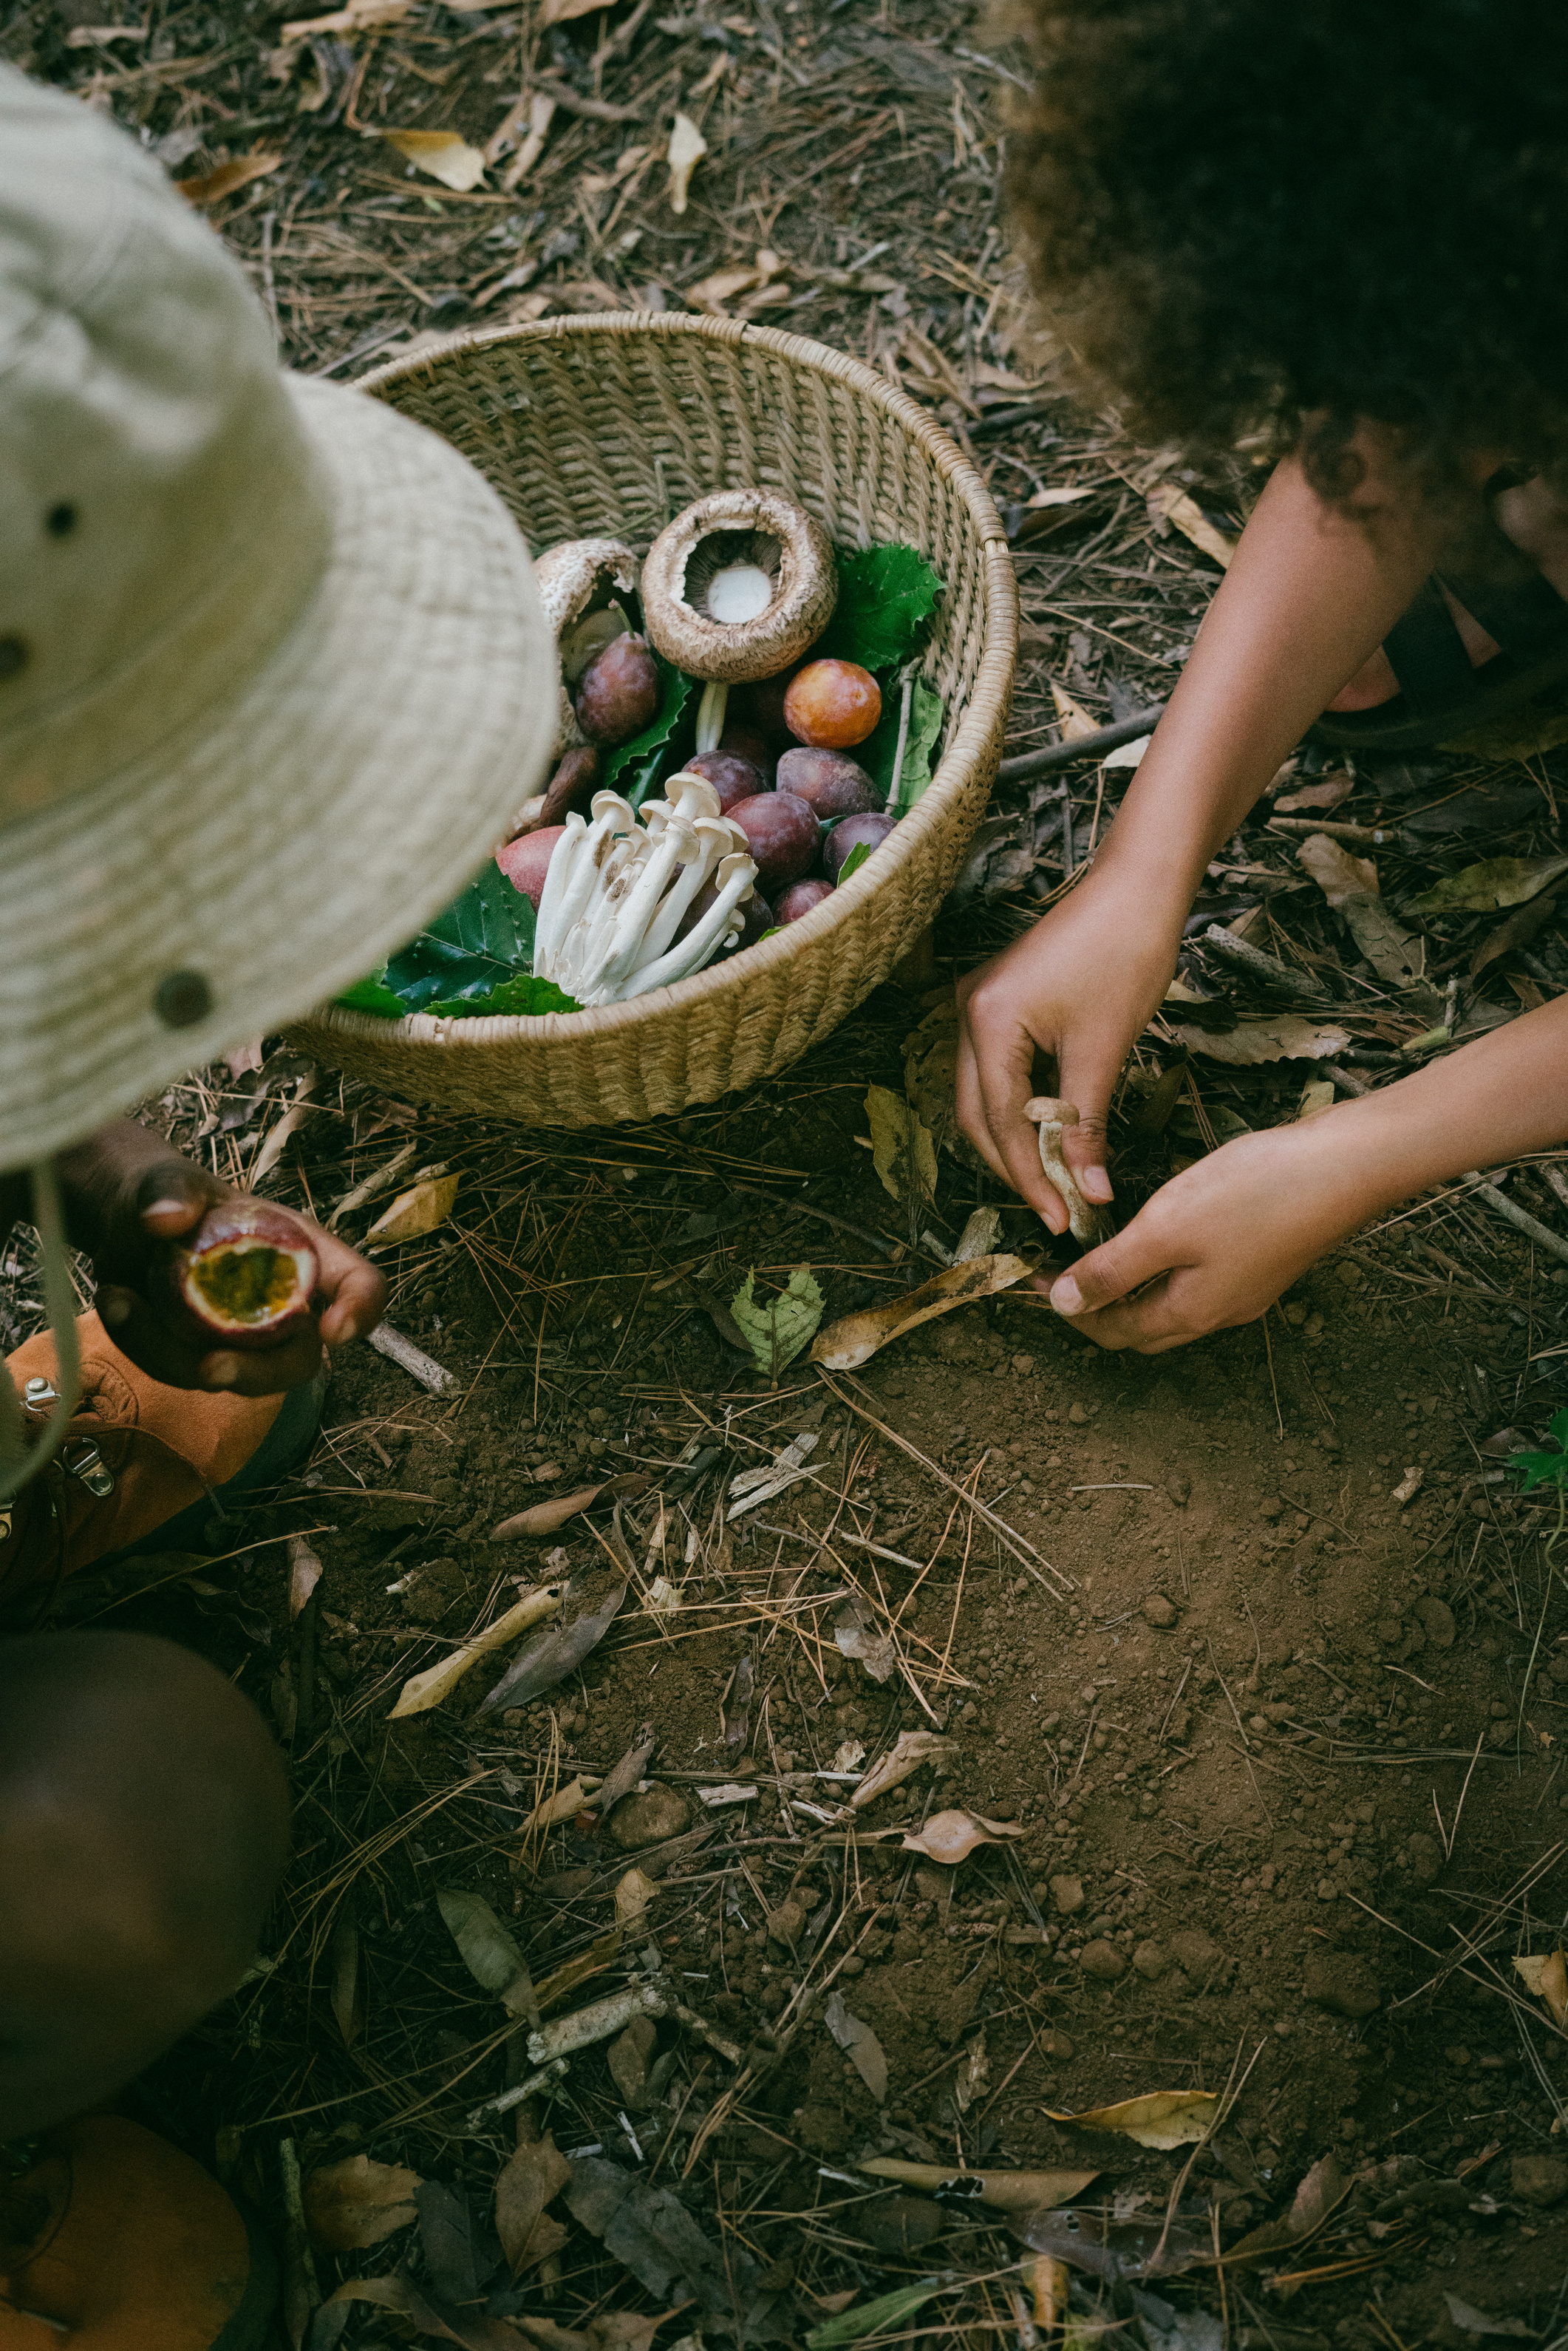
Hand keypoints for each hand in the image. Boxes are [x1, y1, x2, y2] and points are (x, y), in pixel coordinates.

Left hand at [73, 1130, 384, 1394]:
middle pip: (298, 1361)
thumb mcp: (169, 1181)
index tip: (333, 1329)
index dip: (360, 1310)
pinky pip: (176, 1370)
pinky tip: (115, 1300)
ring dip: (169, 1351)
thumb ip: (171, 1191)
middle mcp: (283, 1307)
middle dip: (257, 1373)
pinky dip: (141, 1344)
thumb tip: (163, 1219)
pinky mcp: (197, 1358)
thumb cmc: (170, 1195)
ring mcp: (241, 1342)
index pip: (358, 1284)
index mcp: (303, 1254)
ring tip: (120, 1298)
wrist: (127, 1225)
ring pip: (228, 1375)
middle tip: (210, 1368)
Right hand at [956, 881, 1183, 1232]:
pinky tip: (1050, 1131)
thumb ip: (1086, 1127)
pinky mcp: (997, 1000)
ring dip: (1015, 1139)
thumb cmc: (1126, 953)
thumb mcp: (1104, 1050)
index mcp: (988, 1022)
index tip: (1061, 1218)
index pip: (1001, 1122)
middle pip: (977, 1115)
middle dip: (1014, 1166)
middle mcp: (967, 1012)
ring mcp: (977, 1003)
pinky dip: (1020, 1105)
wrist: (1138, 886)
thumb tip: (1088, 1191)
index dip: (1029, 1178)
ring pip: (983, 1095)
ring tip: (1055, 1179)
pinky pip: (995, 1069)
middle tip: (1056, 1208)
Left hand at [1045, 1116, 1382, 1351]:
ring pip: (1172, 1305)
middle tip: (1059, 1274)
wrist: (1346, 1167)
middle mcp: (1218, 1312)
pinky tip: (1158, 1238)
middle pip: (1142, 1327)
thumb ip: (1113, 1270)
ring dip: (1131, 1289)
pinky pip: (1198, 1281)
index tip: (1032, 1280)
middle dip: (1097, 1308)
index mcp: (1189, 1312)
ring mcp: (1245, 1289)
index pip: (1113, 1330)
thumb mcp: (1166, 1228)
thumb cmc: (1255, 1193)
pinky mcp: (1263, 1260)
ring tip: (1100, 1255)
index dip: (1069, 1309)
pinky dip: (1164, 1271)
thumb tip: (1063, 1306)